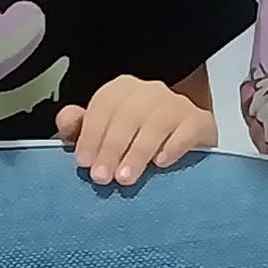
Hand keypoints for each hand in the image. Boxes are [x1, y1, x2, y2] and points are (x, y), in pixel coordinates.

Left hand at [56, 76, 215, 185]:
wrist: (181, 148)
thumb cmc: (132, 144)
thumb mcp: (101, 137)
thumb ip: (78, 128)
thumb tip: (67, 119)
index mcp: (122, 90)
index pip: (104, 105)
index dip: (91, 134)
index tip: (83, 162)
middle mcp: (150, 91)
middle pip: (128, 114)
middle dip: (112, 147)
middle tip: (102, 177)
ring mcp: (177, 104)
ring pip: (157, 122)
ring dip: (138, 151)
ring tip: (126, 178)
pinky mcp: (201, 122)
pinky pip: (188, 129)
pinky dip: (174, 146)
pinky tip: (161, 163)